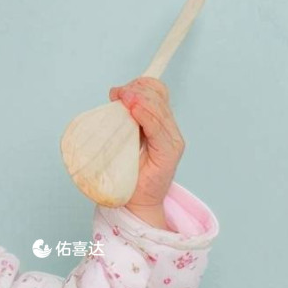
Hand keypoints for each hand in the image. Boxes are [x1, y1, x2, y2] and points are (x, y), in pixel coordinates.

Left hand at [109, 77, 185, 227]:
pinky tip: (133, 110)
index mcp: (160, 124)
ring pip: (158, 106)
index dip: (138, 84)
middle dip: (135, 89)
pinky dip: (146, 114)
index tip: (117, 92)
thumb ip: (124, 119)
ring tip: (122, 101)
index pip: (156, 90)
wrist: (135, 203)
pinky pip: (158, 126)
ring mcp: (172, 140)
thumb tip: (116, 94)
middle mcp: (170, 130)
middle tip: (116, 97)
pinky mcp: (169, 152)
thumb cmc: (126, 174)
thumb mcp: (123, 139)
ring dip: (138, 99)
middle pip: (157, 94)